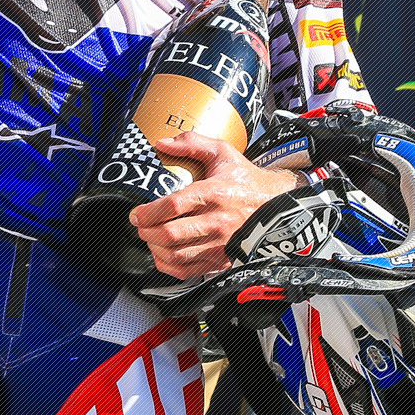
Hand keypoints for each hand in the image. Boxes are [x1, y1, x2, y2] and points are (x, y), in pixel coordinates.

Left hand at [129, 131, 300, 280]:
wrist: (277, 205)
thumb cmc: (246, 179)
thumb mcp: (223, 152)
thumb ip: (192, 143)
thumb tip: (162, 143)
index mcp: (214, 194)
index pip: (173, 206)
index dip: (149, 212)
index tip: (137, 212)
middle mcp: (217, 222)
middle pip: (170, 235)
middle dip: (146, 231)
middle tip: (139, 225)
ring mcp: (220, 245)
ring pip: (176, 256)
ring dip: (154, 249)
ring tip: (149, 238)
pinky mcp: (222, 260)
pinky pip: (188, 271)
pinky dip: (168, 266)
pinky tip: (162, 254)